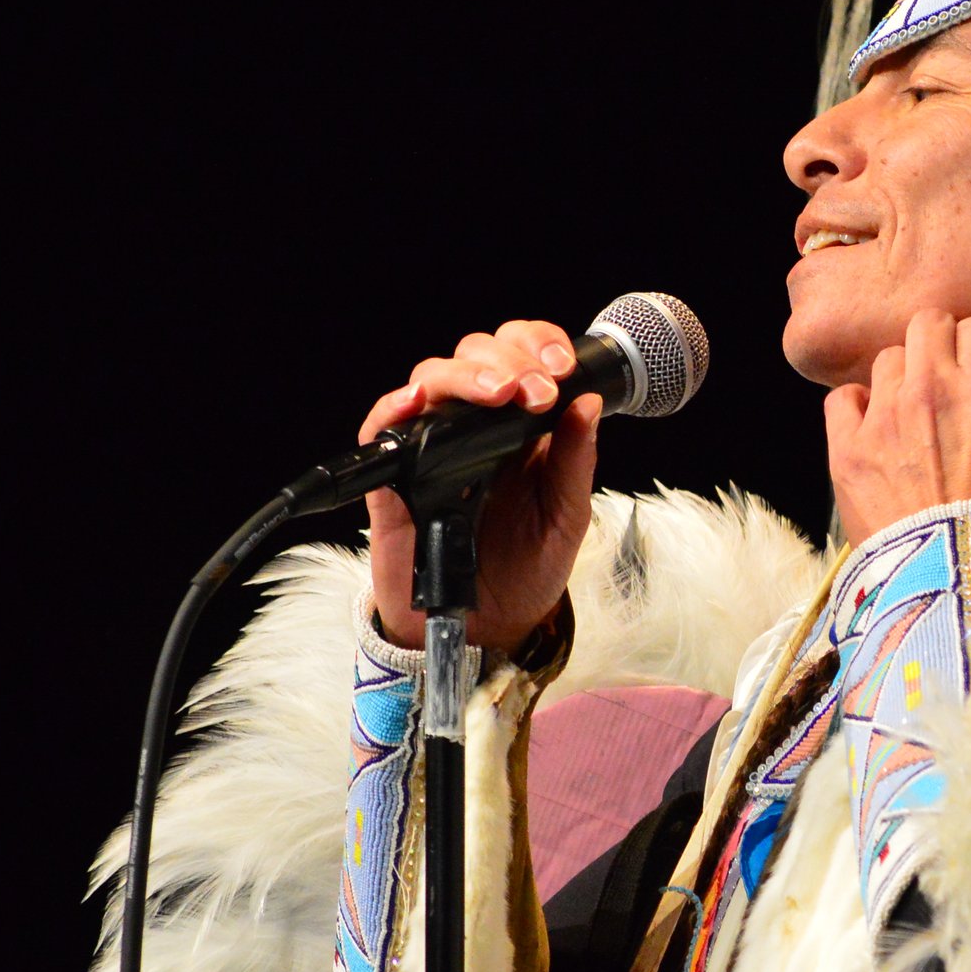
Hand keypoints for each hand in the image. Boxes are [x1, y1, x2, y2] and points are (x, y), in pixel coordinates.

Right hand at [360, 320, 601, 651]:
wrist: (488, 626)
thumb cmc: (528, 569)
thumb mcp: (568, 517)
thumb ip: (576, 462)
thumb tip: (589, 403)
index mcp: (521, 427)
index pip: (521, 358)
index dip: (538, 344)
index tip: (561, 365)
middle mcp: (476, 428)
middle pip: (476, 356)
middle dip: (508, 359)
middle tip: (534, 389)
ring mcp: (433, 447)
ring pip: (433, 378)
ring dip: (466, 375)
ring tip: (499, 392)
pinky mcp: (394, 477)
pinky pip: (381, 428)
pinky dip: (394, 407)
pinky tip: (418, 401)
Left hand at [824, 311, 970, 542]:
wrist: (958, 579)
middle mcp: (933, 385)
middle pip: (927, 323)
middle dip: (937, 345)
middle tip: (942, 379)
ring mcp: (885, 414)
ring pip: (887, 359)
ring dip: (900, 380)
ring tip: (907, 414)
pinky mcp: (847, 447)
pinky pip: (842, 398)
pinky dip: (856, 411)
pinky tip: (870, 433)